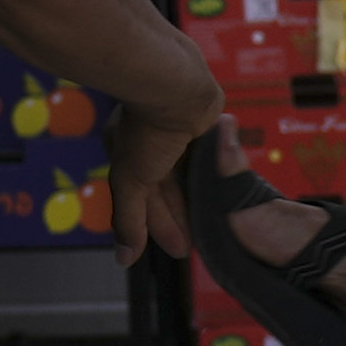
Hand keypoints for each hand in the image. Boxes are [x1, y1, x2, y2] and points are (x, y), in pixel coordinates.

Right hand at [107, 91, 214, 266]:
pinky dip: (213, 178)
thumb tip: (123, 258)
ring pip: (189, 179)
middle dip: (180, 219)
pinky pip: (209, 161)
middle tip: (196, 246)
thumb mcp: (131, 180)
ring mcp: (180, 138)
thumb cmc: (147, 129)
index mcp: (130, 156)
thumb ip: (128, 219)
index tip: (177, 250)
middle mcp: (153, 147)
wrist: (176, 87)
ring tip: (211, 228)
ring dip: (197, 202)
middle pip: (168, 193)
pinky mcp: (204, 129)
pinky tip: (222, 195)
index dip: (159, 228)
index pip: (145, 201)